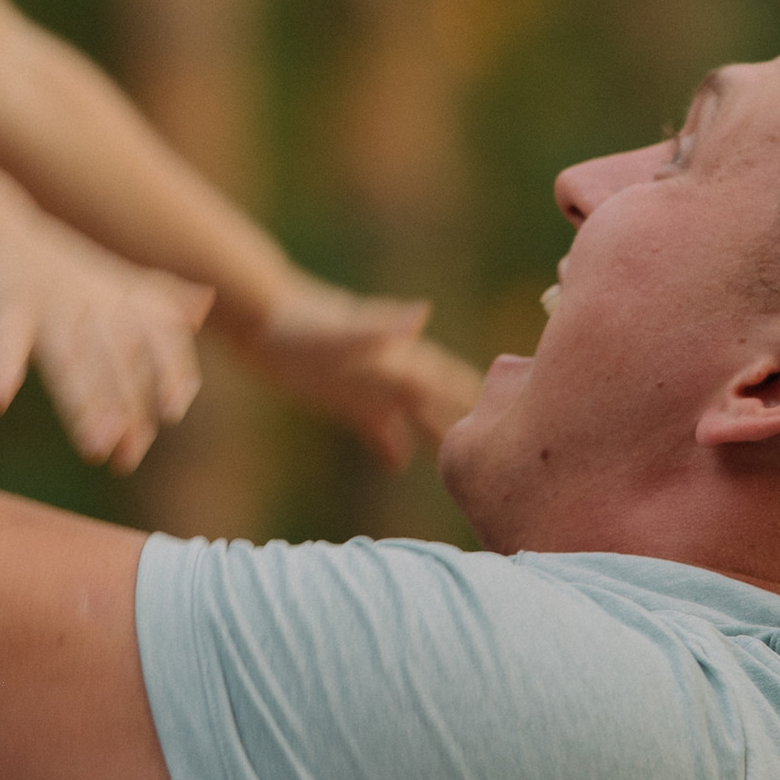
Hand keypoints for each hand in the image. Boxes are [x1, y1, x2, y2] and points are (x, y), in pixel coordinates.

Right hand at [0, 223, 213, 475]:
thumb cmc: (59, 277)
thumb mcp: (111, 283)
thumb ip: (158, 303)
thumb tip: (202, 309)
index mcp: (120, 299)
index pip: (158, 334)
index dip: (169, 368)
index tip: (174, 410)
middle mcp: (90, 302)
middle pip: (115, 356)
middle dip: (127, 405)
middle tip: (128, 456)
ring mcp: (46, 307)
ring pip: (68, 360)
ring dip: (82, 404)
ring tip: (95, 448)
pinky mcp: (1, 314)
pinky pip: (2, 344)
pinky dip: (0, 371)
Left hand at [233, 273, 484, 469]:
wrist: (264, 319)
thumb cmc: (303, 324)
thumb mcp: (342, 330)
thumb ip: (381, 327)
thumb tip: (423, 313)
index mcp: (398, 359)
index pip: (448, 382)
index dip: (479, 397)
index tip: (515, 415)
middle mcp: (391, 374)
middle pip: (438, 404)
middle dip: (467, 424)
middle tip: (503, 453)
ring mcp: (370, 389)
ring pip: (413, 418)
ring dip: (435, 438)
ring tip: (461, 465)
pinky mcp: (345, 401)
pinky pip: (376, 429)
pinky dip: (390, 446)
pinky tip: (399, 464)